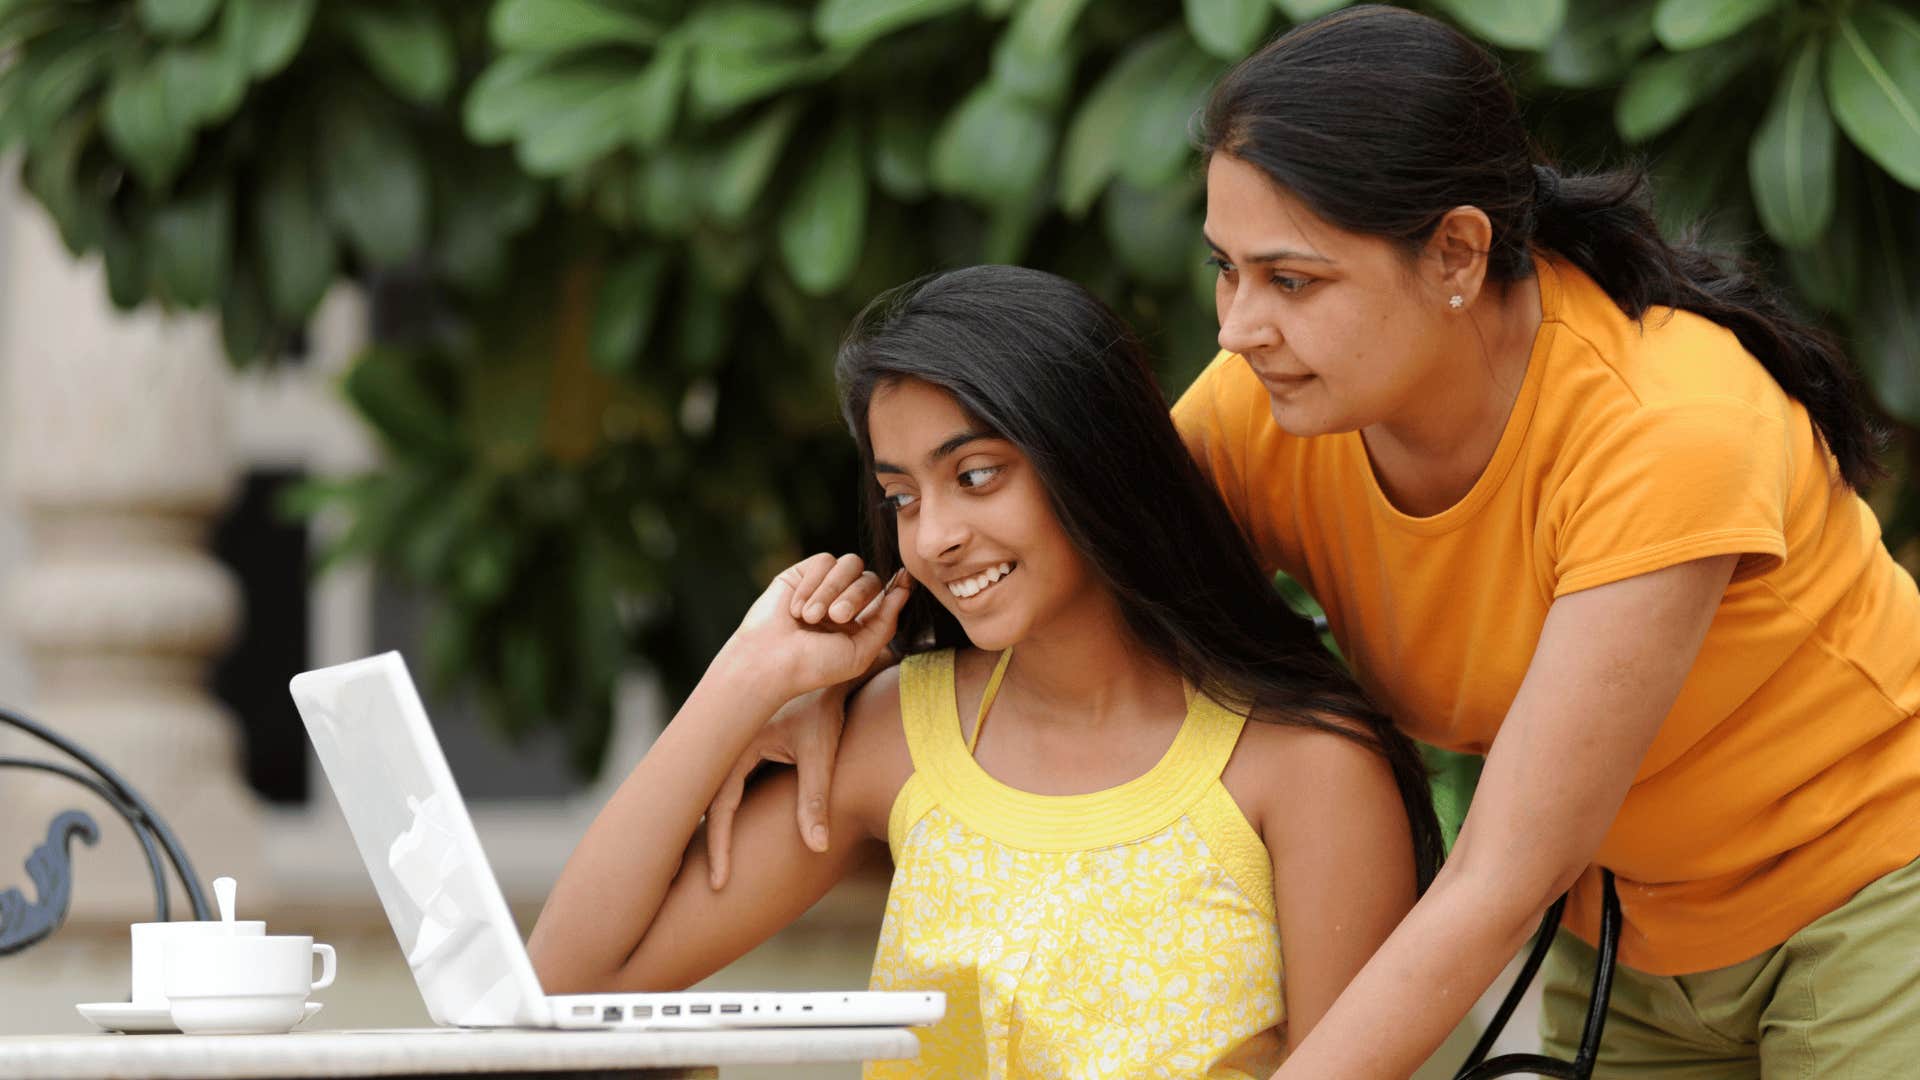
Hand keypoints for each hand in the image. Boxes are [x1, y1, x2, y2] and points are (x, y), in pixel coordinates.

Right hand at [704, 683, 850, 888]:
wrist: (830, 665)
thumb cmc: (826, 705)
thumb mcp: (821, 751)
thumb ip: (815, 800)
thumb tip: (818, 849)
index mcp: (736, 743)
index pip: (719, 807)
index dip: (719, 848)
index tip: (720, 883)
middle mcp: (727, 743)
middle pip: (706, 802)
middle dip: (700, 843)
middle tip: (701, 885)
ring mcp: (733, 742)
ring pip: (714, 792)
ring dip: (712, 826)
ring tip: (709, 867)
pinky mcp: (745, 743)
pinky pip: (728, 782)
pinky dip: (725, 810)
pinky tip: (728, 834)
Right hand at [731, 553, 911, 703]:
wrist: (770, 662)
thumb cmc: (813, 665)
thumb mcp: (860, 652)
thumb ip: (885, 623)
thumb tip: (905, 590)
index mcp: (860, 622)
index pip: (885, 596)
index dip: (898, 585)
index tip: (907, 577)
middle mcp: (843, 601)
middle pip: (870, 578)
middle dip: (855, 596)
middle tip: (836, 618)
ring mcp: (822, 586)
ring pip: (848, 564)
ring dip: (831, 590)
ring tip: (812, 617)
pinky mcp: (801, 573)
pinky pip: (823, 562)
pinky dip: (812, 584)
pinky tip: (796, 609)